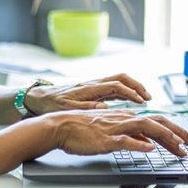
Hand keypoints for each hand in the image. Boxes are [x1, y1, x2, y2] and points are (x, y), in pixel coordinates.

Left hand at [26, 74, 150, 114]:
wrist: (39, 98)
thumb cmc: (52, 104)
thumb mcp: (68, 108)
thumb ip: (87, 108)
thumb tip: (106, 108)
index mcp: (89, 88)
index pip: (116, 86)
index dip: (131, 93)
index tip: (141, 101)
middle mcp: (93, 84)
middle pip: (121, 78)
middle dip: (136, 86)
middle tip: (148, 97)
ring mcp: (93, 86)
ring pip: (118, 82)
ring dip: (132, 88)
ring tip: (144, 99)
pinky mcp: (91, 91)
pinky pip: (112, 88)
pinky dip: (124, 93)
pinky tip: (129, 102)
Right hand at [47, 110, 187, 157]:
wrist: (60, 126)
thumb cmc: (81, 130)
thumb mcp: (110, 131)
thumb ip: (130, 136)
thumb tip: (148, 144)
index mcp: (125, 117)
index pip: (156, 121)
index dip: (174, 130)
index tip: (187, 141)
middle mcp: (124, 120)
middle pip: (157, 122)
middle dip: (178, 133)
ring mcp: (115, 128)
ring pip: (146, 128)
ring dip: (165, 138)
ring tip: (179, 148)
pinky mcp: (105, 139)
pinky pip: (125, 141)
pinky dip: (139, 145)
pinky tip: (149, 150)